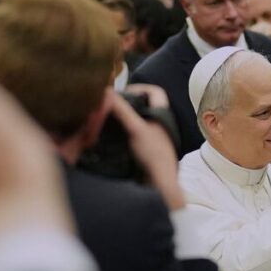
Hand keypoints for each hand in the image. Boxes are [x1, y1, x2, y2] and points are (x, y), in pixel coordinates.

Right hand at [110, 88, 183, 209]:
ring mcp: (153, 136)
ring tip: (109, 119)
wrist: (159, 182)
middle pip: (144, 105)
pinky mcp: (146, 149)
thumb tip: (107, 93)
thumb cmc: (154, 154)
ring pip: (137, 120)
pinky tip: (112, 135)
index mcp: (162, 115)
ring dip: (124, 119)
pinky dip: (123, 132)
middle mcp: (159, 124)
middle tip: (112, 106)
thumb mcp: (136, 129)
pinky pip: (134, 134)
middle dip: (128, 104)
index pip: (155, 92)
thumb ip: (122, 110)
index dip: (140, 88)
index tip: (124, 93)